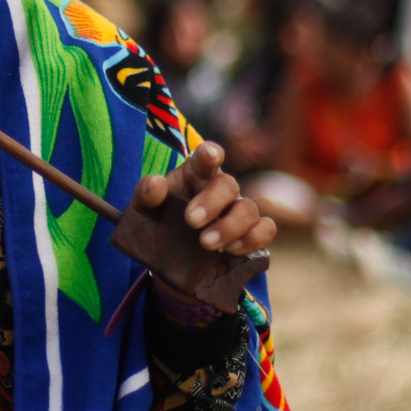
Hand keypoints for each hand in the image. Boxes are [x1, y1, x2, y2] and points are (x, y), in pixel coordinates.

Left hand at [137, 140, 275, 263]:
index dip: (210, 153)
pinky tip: (231, 251)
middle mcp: (220, 189)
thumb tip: (156, 183)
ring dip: (229, 227)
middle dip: (212, 203)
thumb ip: (146, 194)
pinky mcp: (251, 232)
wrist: (170, 257)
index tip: (209, 155)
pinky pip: (265, 229)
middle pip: (228, 185)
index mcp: (195, 174)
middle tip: (191, 222)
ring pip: (249, 209)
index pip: (206, 157)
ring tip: (207, 245)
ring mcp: (238, 210)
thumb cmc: (159, 222)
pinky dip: (253, 239)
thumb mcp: (144, 208)